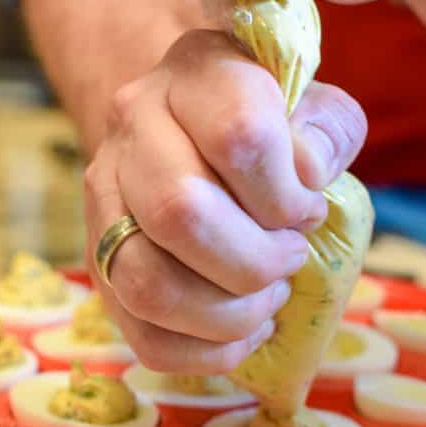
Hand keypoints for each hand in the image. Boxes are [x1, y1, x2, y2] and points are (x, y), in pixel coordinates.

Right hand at [84, 30, 366, 372]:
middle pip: (180, 214)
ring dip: (229, 312)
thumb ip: (328, 130)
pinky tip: (242, 329)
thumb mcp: (313, 106)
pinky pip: (142, 335)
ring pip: (149, 283)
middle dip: (256, 260)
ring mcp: (102, 199)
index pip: (239, 137)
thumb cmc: (267, 123)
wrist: (192, 127)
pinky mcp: (97, 262)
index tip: (308, 208)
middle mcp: (133, 128)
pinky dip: (206, 351)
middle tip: (289, 259)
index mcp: (196, 74)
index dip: (288, 194)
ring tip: (266, 297)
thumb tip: (306, 174)